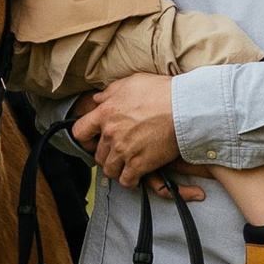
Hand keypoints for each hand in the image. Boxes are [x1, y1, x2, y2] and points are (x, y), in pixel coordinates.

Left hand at [70, 74, 186, 185]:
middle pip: (97, 155)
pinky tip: (136, 173)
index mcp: (106, 113)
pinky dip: (130, 180)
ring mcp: (124, 151)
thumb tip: (97, 99)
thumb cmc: (161, 92)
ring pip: (109, 170)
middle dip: (106, 154)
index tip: (93, 140)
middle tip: (117, 152)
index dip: (86, 138)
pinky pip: (126, 181)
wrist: (184, 108)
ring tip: (126, 164)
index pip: (80, 132)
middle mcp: (111, 134)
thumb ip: (111, 92)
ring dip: (116, 168)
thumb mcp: (132, 83)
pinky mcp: (139, 164)